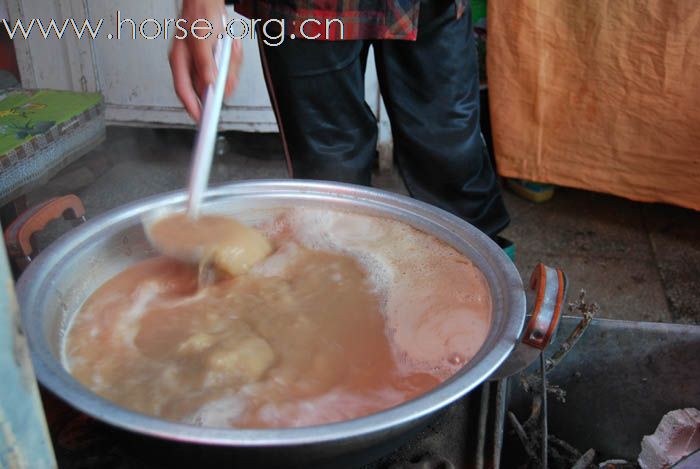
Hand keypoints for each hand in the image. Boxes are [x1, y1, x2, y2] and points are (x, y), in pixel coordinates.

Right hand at [169, 0, 242, 121]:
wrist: (208, 1)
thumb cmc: (200, 15)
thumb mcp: (202, 39)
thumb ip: (205, 63)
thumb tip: (208, 83)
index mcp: (180, 60)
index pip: (183, 90)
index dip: (192, 107)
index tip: (202, 118)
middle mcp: (189, 63)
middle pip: (205, 86)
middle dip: (219, 84)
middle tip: (228, 79)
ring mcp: (201, 61)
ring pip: (219, 78)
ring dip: (229, 68)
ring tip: (229, 50)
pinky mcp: (213, 58)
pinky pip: (226, 68)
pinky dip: (232, 60)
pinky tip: (231, 48)